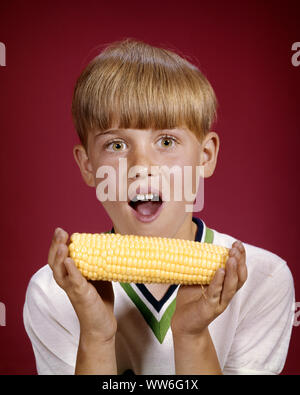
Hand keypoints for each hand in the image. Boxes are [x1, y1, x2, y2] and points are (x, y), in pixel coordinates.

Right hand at [48, 227, 116, 342]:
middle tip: (59, 232)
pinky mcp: (81, 296)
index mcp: (70, 276)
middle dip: (55, 246)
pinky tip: (69, 262)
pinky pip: (74, 282)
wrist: (102, 324)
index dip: (57, 244)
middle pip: (55, 262)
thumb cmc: (99, 300)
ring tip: (62, 245)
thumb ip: (97, 262)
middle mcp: (67, 282)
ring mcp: (73, 289)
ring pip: (60, 272)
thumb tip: (108, 244)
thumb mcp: (98, 276)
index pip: (59, 257)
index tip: (62, 231)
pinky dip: (71, 271)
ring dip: (60, 257)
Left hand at [171, 240, 246, 336]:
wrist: (183, 323)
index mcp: (225, 287)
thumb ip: (201, 266)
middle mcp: (226, 295)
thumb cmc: (190, 299)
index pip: (238, 271)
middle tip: (236, 248)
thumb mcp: (196, 279)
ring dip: (232, 271)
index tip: (237, 243)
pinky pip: (215, 293)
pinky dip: (218, 281)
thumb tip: (197, 247)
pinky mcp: (209, 308)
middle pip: (239, 277)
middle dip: (240, 261)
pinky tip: (219, 270)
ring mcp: (219, 302)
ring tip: (231, 257)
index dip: (240, 257)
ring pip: (231, 286)